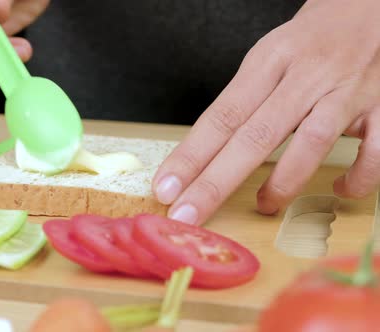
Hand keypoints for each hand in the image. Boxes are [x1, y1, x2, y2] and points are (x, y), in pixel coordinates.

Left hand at [153, 0, 379, 224]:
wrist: (369, 2)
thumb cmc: (310, 40)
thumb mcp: (267, 58)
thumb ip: (243, 102)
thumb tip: (204, 154)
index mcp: (267, 63)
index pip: (220, 117)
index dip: (190, 157)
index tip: (165, 188)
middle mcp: (304, 77)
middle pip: (253, 135)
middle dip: (215, 182)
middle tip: (187, 214)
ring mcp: (345, 91)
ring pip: (310, 142)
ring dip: (283, 183)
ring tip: (263, 206)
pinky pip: (375, 151)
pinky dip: (357, 178)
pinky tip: (341, 190)